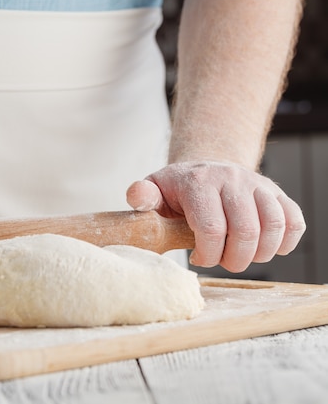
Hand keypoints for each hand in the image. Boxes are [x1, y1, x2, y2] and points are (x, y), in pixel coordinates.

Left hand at [126, 161, 305, 272]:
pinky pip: (294, 221)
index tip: (198, 258)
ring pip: (274, 227)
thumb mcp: (154, 189)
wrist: (205, 169)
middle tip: (221, 261)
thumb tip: (136, 196)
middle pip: (246, 231)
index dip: (207, 254)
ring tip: (239, 255)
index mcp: (199, 181)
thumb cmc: (177, 189)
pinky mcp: (277, 194)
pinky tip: (263, 248)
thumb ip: (142, 195)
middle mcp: (232, 179)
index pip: (212, 228)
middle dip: (233, 260)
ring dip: (259, 254)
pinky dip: (284, 243)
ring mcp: (258, 185)